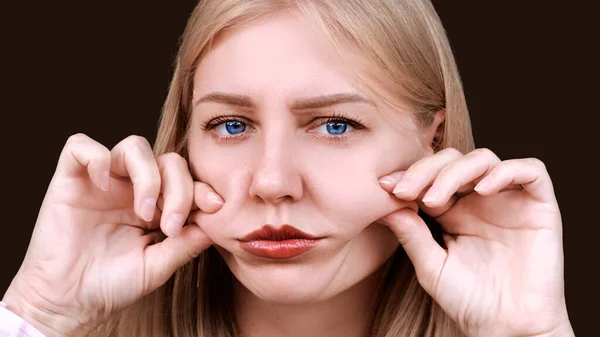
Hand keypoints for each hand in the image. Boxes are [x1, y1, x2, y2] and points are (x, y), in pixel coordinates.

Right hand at [2, 134, 223, 335]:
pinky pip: (80, 146)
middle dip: (179, 189)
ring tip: (144, 212)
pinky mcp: (70, 179)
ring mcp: (103, 181)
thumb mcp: (158, 265)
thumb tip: (216, 223)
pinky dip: (97, 158)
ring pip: (134, 147)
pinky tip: (103, 186)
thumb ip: (187, 243)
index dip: (202, 188)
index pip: (186, 180)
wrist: (70, 302)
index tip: (215, 206)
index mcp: (157, 204)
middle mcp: (132, 187)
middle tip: (171, 226)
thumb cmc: (113, 285)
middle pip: (168, 161)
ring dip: (148, 176)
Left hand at [378, 148, 573, 336]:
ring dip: (455, 172)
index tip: (385, 187)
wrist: (506, 328)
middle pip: (453, 160)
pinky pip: (531, 170)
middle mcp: (480, 199)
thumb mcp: (430, 265)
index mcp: (453, 209)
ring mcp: (509, 200)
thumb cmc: (468, 300)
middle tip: (405, 192)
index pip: (431, 176)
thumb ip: (410, 233)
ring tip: (436, 199)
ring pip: (484, 159)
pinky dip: (506, 171)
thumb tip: (384, 203)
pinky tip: (482, 190)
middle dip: (425, 171)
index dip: (409, 175)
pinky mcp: (540, 206)